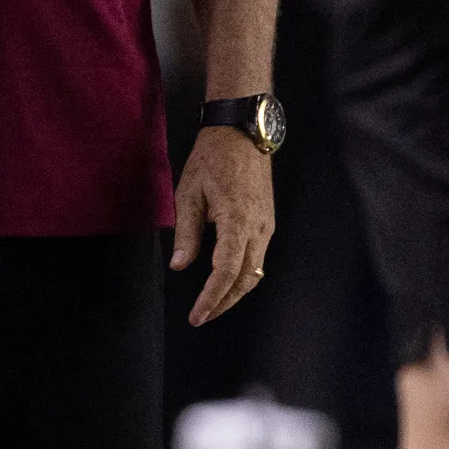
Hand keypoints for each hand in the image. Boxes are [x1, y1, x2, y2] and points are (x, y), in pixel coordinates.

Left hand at [172, 124, 272, 326]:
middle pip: (245, 279)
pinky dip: (243, 275)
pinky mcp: (267, 222)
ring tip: (212, 303)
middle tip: (201, 316)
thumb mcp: (189, 193)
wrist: (242, 133)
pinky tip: (227, 279)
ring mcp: (266, 226)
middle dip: (224, 302)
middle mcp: (258, 228)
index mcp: (237, 221)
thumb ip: (187, 233)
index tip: (197, 316)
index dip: (212, 298)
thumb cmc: (212, 159)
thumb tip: (180, 266)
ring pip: (255, 271)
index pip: (226, 272)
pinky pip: (258, 258)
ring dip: (235, 292)